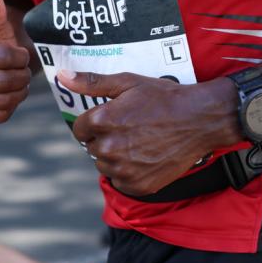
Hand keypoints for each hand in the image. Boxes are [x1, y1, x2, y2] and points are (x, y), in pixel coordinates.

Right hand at [0, 0, 31, 124]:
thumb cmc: (0, 46)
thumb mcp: (1, 29)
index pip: (5, 58)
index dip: (21, 59)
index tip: (22, 56)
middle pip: (4, 82)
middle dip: (22, 78)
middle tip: (24, 73)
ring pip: (1, 101)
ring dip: (18, 94)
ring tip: (19, 85)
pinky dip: (8, 110)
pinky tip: (8, 98)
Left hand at [58, 68, 236, 195]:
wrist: (200, 119)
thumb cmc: (164, 98)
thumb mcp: (128, 82)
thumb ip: (91, 82)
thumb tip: (61, 76)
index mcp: (102, 120)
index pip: (79, 129)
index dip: (95, 123)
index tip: (114, 119)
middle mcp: (109, 148)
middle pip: (92, 148)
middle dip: (106, 139)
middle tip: (132, 129)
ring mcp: (123, 170)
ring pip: (105, 166)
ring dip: (116, 157)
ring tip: (141, 142)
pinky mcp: (138, 186)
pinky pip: (121, 182)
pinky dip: (130, 173)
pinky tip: (147, 157)